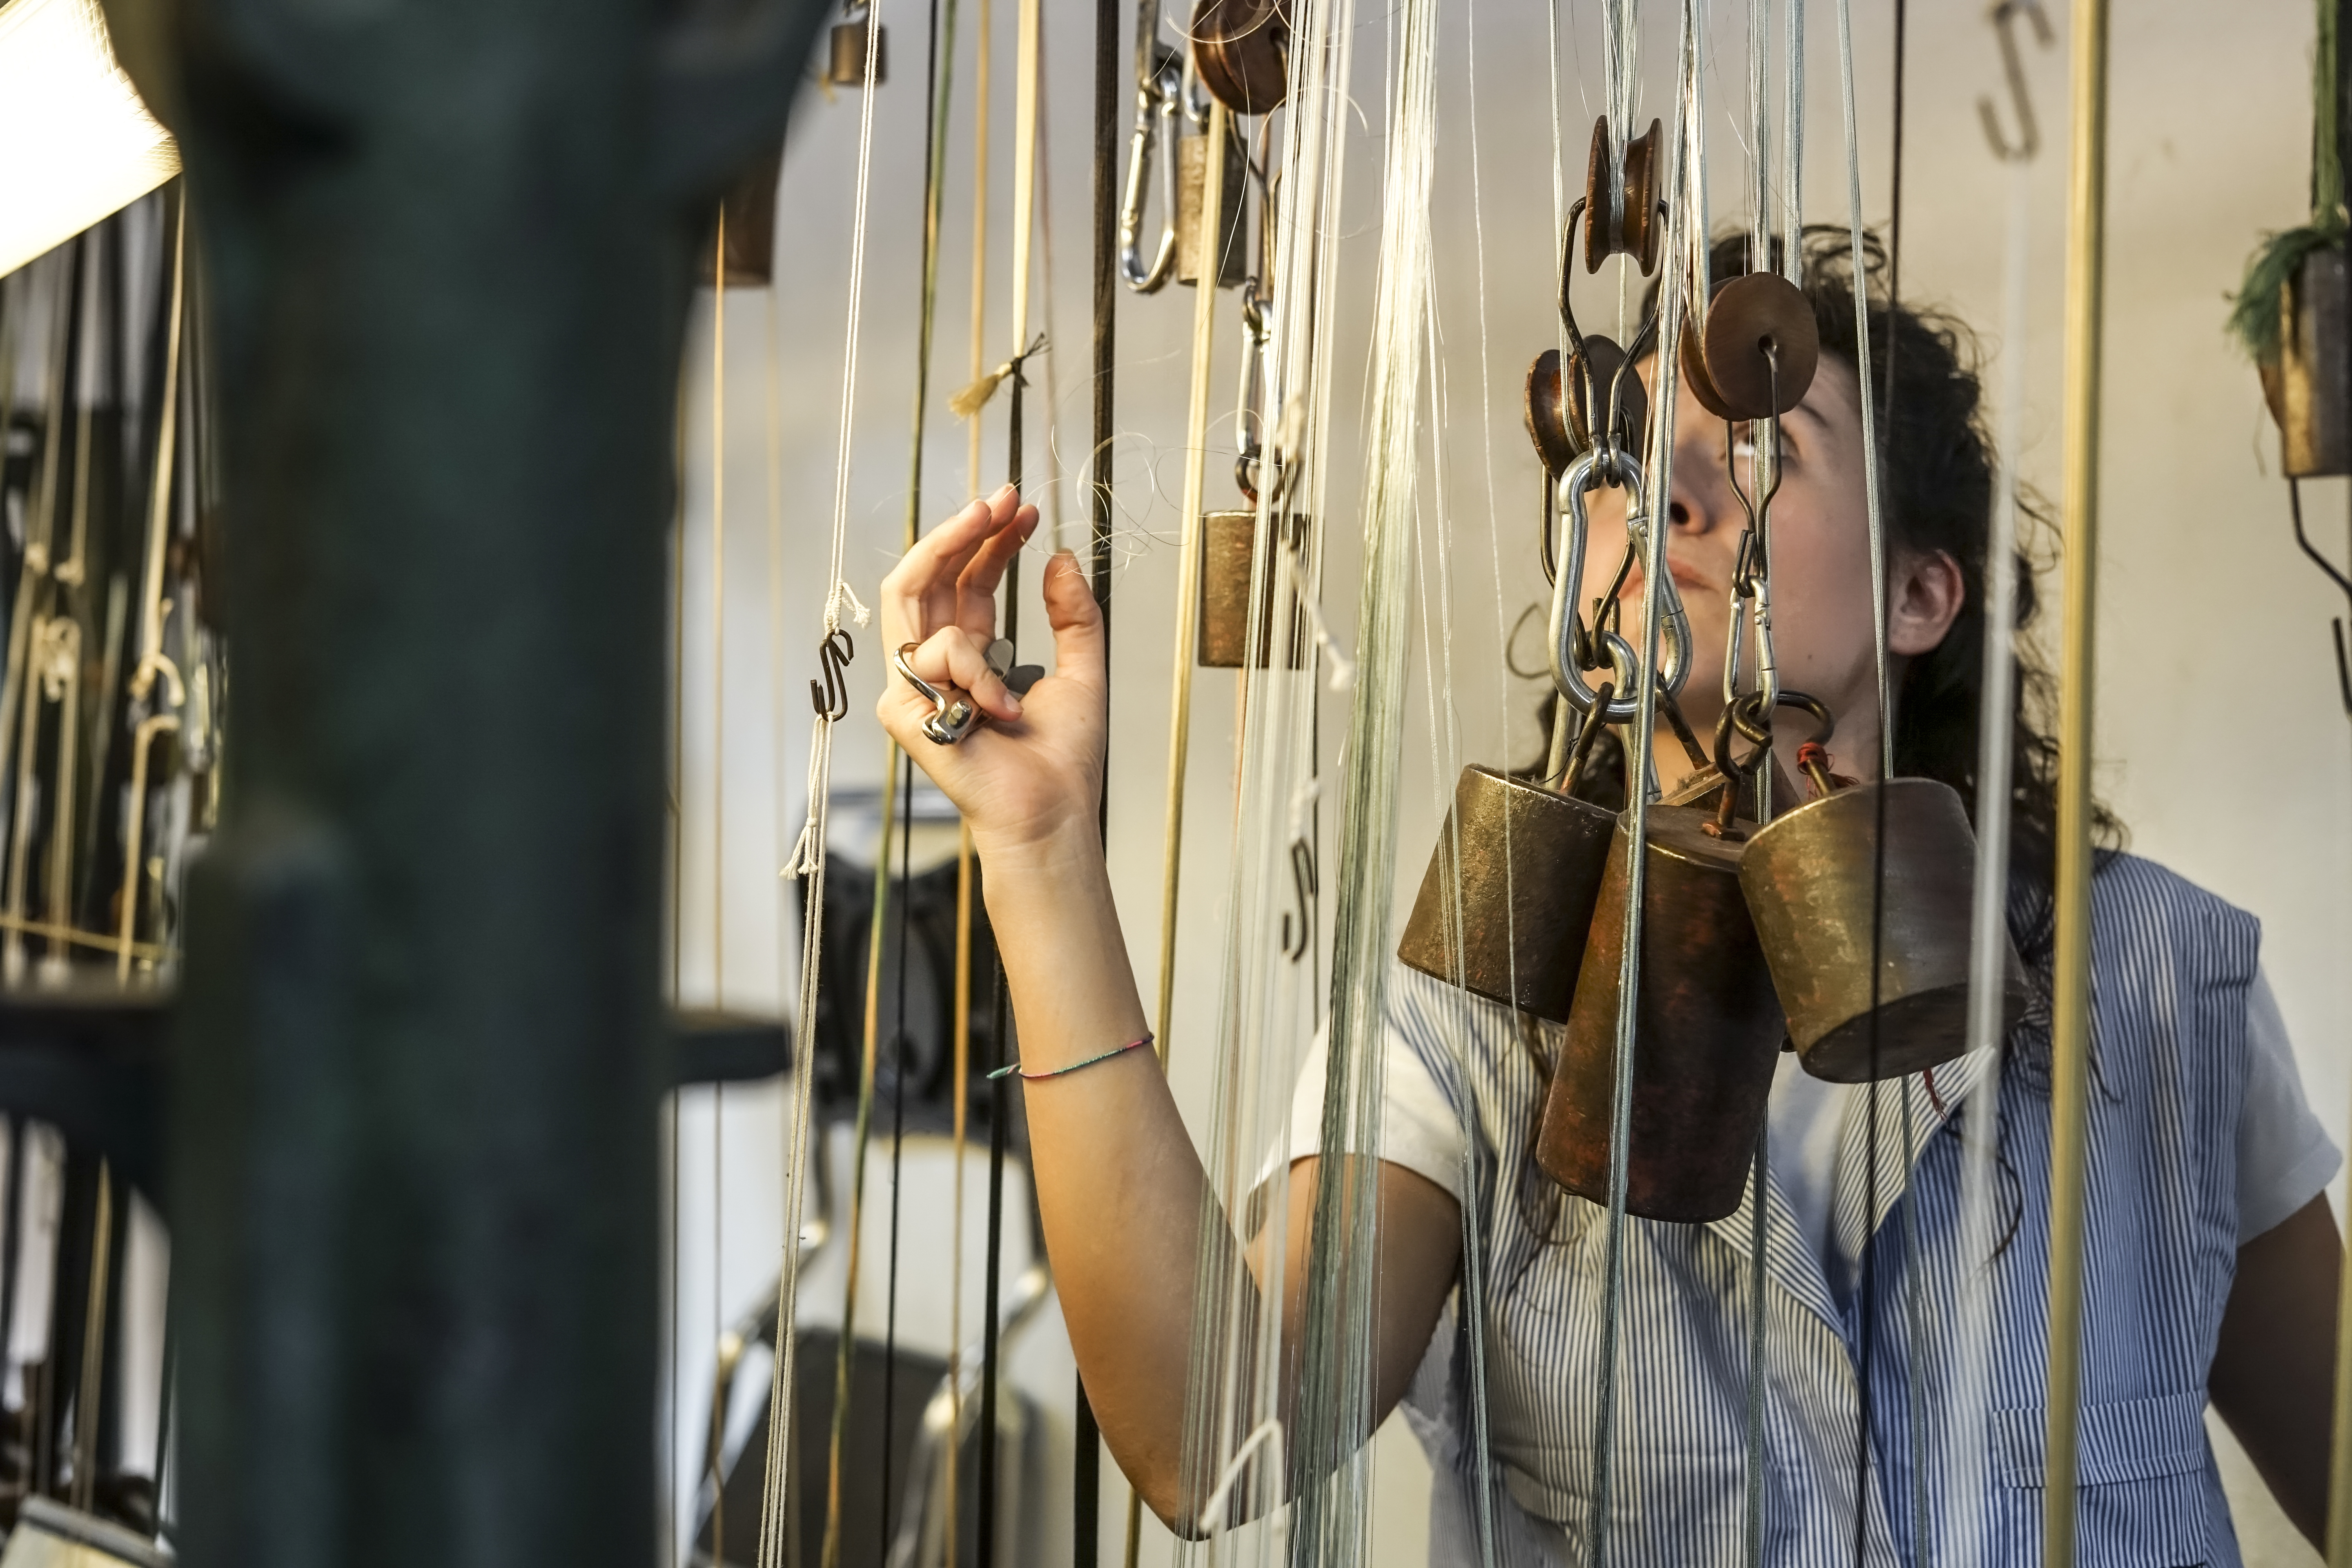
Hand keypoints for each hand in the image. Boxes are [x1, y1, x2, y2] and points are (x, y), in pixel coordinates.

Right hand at [877, 486, 1105, 851]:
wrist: (1050, 812)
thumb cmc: (1062, 760)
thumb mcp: (1082, 669)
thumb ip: (1072, 614)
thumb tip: (1059, 557)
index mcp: (970, 658)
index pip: (966, 583)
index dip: (990, 542)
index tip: (1025, 510)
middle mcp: (935, 667)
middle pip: (929, 577)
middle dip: (962, 528)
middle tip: (1001, 496)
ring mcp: (912, 687)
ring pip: (914, 595)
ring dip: (961, 555)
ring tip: (1001, 532)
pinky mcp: (901, 709)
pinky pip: (934, 652)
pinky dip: (977, 669)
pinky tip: (1005, 708)